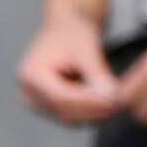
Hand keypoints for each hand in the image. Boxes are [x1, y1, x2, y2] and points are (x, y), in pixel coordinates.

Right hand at [16, 7, 120, 124]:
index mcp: (31, 74)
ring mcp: (35, 102)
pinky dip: (88, 111)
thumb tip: (112, 96)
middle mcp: (28, 92)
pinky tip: (105, 101)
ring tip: (115, 99)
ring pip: (67, 117)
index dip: (87, 101)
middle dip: (92, 109)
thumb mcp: (86, 48)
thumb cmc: (72, 33)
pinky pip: (69, 116)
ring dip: (92, 112)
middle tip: (119, 102)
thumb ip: (97, 73)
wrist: (63, 30)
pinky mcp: (46, 107)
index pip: (60, 96)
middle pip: (63, 110)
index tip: (111, 100)